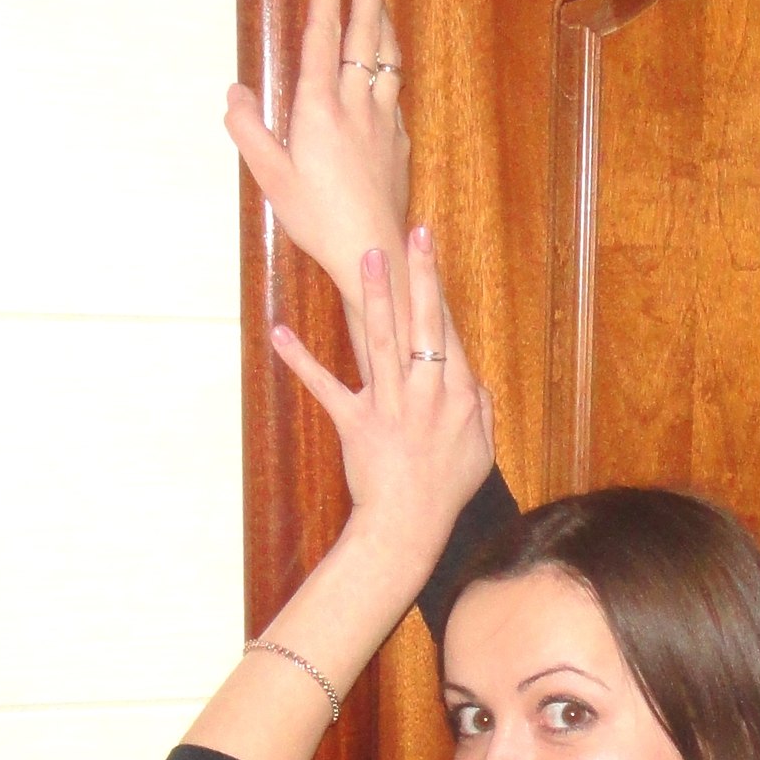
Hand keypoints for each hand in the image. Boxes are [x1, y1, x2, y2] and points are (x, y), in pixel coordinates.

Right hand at [225, 0, 410, 378]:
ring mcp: (383, 121)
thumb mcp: (271, 178)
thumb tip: (234, 92)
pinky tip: (386, 64)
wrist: (374, 251)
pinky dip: (390, 63)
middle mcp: (356, 105)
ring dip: (384, 18)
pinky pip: (394, 90)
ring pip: (387, 56)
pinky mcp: (398, 142)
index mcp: (319, 107)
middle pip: (366, 32)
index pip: (324, 35)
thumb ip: (249, 130)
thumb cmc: (319, 221)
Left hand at [270, 227, 494, 574]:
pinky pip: (325, 386)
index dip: (436, 289)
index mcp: (456, 397)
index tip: (428, 249)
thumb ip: (480, 410)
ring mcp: (389, 407)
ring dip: (373, 297)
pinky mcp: (355, 422)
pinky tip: (279, 332)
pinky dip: (300, 360)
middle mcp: (425, 394)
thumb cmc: (445, 491)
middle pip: (422, 325)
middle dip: (418, 276)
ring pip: (381, 342)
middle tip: (413, 233)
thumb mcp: (480, 451)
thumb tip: (474, 379)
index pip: (447, 332)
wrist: (409, 526)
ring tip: (367, 256)